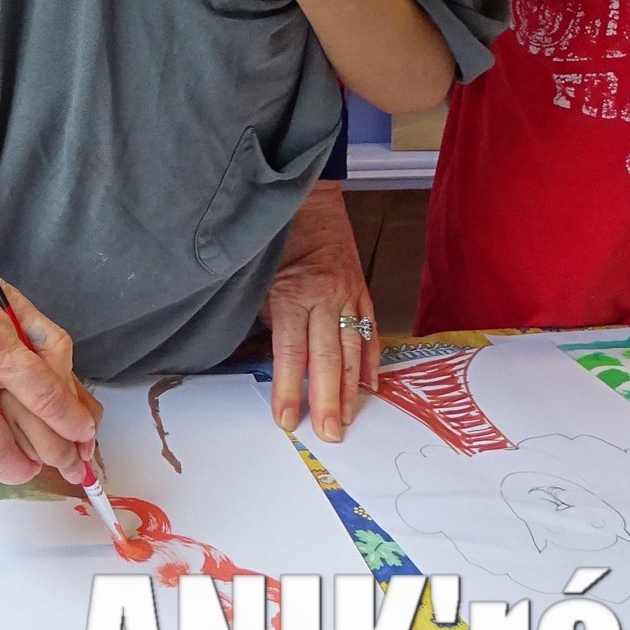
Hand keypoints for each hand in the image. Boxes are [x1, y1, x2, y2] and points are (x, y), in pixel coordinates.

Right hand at [0, 228, 101, 485]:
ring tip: (20, 466)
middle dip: (40, 465)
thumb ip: (45, 345)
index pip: (44, 398)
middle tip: (57, 463)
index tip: (84, 434)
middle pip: (3, 448)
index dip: (71, 424)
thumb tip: (69, 394)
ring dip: (2, 473)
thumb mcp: (13, 301)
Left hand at [262, 183, 379, 443]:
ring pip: (351, 350)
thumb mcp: (257, 273)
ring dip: (351, 390)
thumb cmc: (277, 235)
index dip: (287, 389)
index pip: (290, 353)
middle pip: (326, 359)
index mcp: (293, 293)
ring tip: (349, 420)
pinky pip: (368, 331)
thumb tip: (262, 356)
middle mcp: (324, 297)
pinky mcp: (361, 290)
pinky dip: (370, 360)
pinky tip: (371, 386)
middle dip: (327, 401)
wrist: (309, 196)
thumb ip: (262, 315)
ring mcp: (348, 295)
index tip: (286, 421)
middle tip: (329, 433)